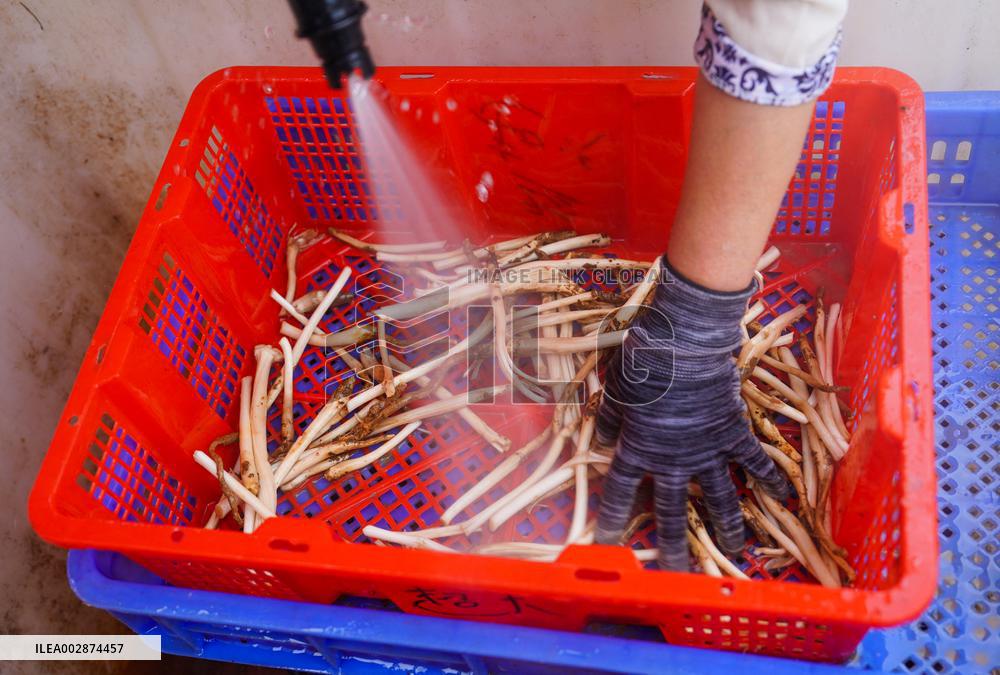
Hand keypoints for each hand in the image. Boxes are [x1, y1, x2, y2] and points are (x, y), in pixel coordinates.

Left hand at [595, 257, 789, 570]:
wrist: (688, 344)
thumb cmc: (644, 363)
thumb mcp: (615, 389)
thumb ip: (608, 418)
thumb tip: (601, 438)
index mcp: (638, 449)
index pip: (618, 492)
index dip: (611, 519)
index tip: (607, 544)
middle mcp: (672, 460)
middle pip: (671, 511)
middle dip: (673, 545)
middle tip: (677, 572)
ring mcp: (707, 451)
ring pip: (719, 499)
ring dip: (727, 526)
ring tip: (735, 551)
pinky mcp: (735, 435)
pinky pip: (755, 463)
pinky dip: (770, 479)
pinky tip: (784, 499)